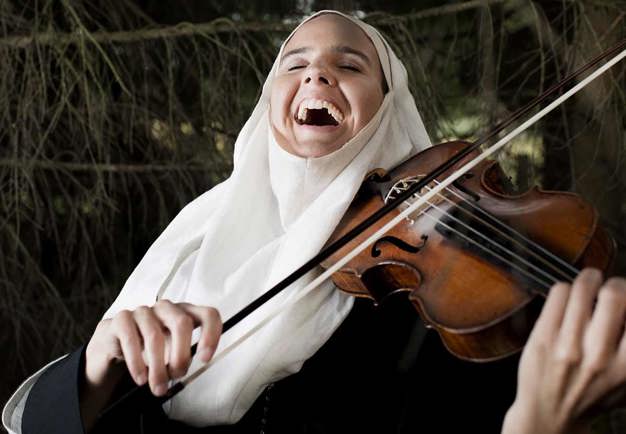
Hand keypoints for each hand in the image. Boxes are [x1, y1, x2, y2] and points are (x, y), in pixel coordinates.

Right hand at [80, 300, 220, 430]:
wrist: (116, 344)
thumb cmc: (152, 350)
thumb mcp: (173, 355)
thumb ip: (183, 360)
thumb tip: (184, 371)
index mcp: (186, 314)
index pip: (208, 314)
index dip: (211, 334)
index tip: (205, 359)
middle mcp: (167, 308)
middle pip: (182, 323)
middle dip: (181, 355)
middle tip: (177, 376)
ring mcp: (144, 311)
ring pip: (155, 335)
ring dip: (158, 366)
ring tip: (158, 387)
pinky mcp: (122, 319)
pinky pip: (131, 339)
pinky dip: (137, 363)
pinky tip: (140, 378)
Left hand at [503, 268, 625, 433]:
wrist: (549, 415)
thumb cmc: (591, 393)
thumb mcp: (625, 380)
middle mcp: (598, 356)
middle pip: (614, 295)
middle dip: (616, 283)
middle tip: (612, 285)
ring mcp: (568, 345)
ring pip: (582, 289)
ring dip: (589, 279)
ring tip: (590, 282)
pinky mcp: (543, 336)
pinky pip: (558, 293)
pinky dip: (566, 289)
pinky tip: (568, 297)